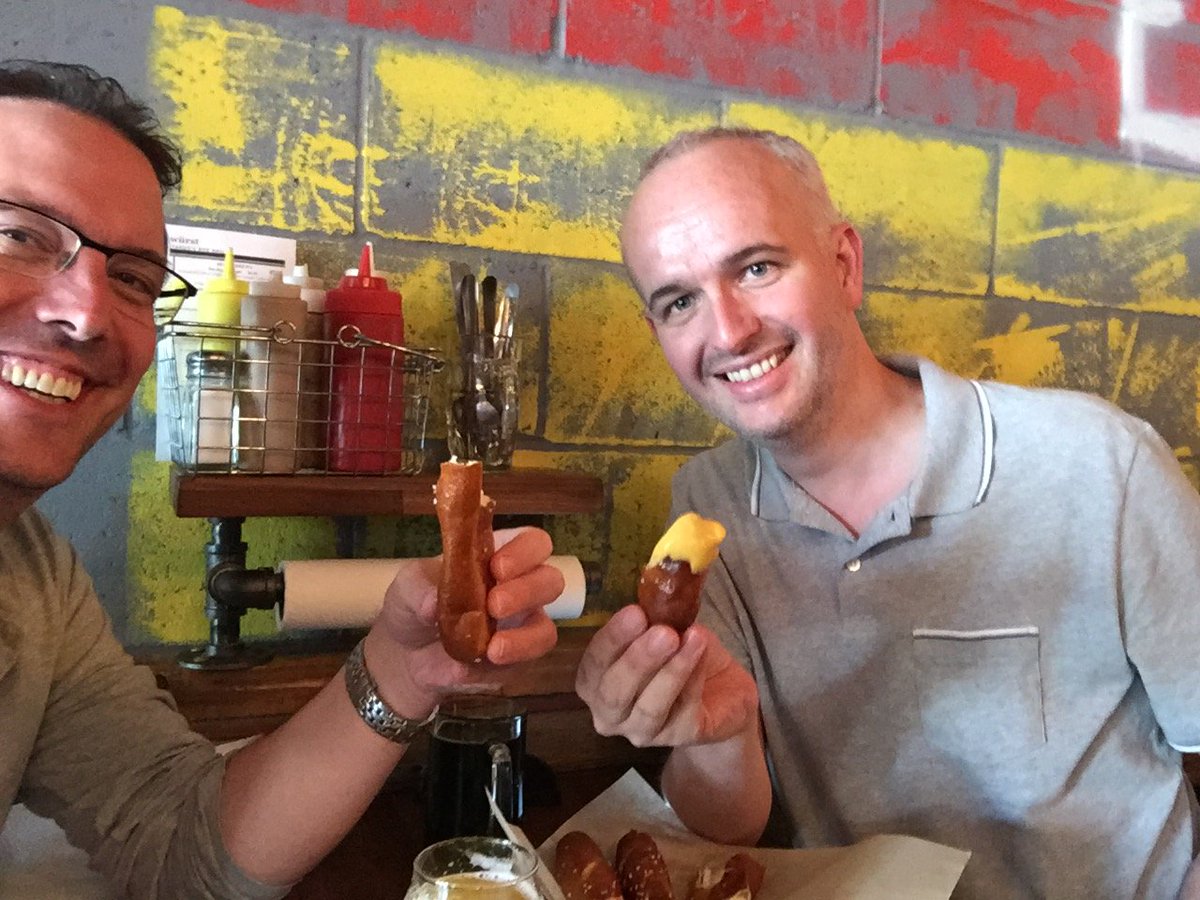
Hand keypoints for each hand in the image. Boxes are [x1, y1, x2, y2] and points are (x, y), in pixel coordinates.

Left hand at [364, 527, 563, 717]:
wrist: (405, 654)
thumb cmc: (414, 604)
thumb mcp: (406, 587)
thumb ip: (418, 588)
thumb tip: (432, 603)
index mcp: (499, 555)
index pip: (532, 543)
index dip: (525, 551)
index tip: (498, 566)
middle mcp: (519, 587)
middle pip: (551, 581)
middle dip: (528, 591)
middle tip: (495, 603)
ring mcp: (520, 627)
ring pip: (546, 628)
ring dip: (525, 636)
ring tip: (494, 646)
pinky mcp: (516, 660)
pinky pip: (527, 662)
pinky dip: (509, 661)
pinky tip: (485, 660)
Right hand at [576, 604, 757, 747]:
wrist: (721, 687)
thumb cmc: (679, 653)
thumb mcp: (663, 627)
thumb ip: (651, 617)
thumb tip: (656, 589)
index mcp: (596, 682)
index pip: (594, 664)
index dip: (612, 639)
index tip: (635, 612)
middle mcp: (610, 713)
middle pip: (614, 692)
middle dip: (638, 660)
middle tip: (663, 631)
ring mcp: (642, 731)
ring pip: (649, 707)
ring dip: (671, 670)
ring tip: (691, 637)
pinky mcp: (679, 736)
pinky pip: (683, 710)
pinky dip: (693, 679)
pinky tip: (702, 652)